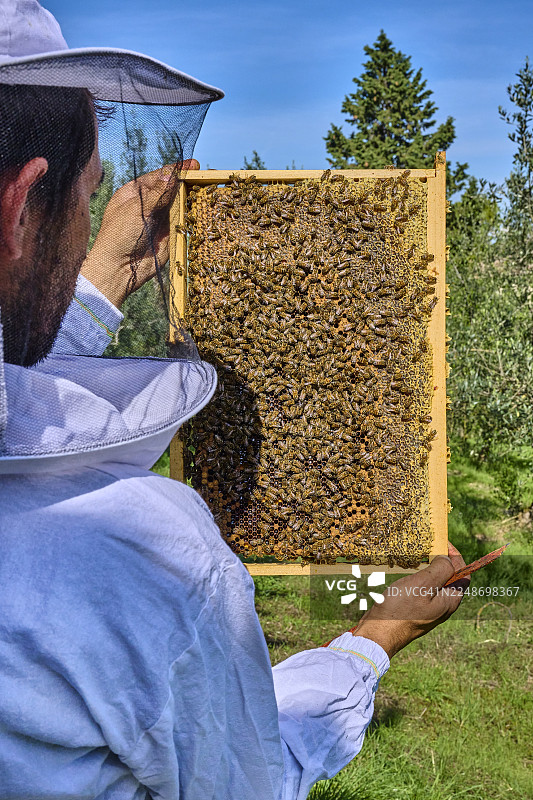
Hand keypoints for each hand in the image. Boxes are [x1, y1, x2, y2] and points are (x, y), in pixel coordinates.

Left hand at [82, 159, 198, 307]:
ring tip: (207, 191)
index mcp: (135, 192)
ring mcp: (160, 219)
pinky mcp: (169, 235)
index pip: (159, 176)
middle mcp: (148, 204)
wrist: (119, 268)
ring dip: (192, 199)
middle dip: (187, 183)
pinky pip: (183, 222)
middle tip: (204, 178)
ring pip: (179, 205)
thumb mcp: (137, 209)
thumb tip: (173, 174)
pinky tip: (203, 209)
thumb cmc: (120, 235)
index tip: (193, 165)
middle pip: (172, 189)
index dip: (176, 170)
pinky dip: (193, 217)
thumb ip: (157, 193)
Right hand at [353, 543, 469, 657]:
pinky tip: (407, 573)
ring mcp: (429, 609)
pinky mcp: (415, 610)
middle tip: (428, 548)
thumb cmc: (400, 609)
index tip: (443, 543)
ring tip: (417, 557)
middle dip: (442, 561)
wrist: (377, 635)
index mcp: (450, 601)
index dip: (456, 556)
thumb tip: (447, 559)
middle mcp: (443, 606)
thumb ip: (440, 570)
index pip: (463, 574)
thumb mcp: (422, 585)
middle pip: (450, 578)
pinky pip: (422, 590)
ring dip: (428, 568)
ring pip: (435, 583)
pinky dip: (418, 578)